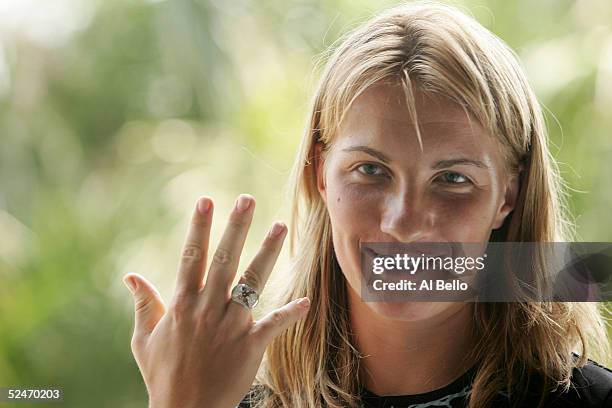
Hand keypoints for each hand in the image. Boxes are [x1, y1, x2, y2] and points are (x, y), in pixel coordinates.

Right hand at [123, 194, 309, 407]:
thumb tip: (131, 276)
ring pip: (251, 282)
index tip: (206, 200)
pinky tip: (306, 300)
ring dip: (267, 253)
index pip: (191, 257)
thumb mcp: (143, 338)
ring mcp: (230, 326)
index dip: (199, 227)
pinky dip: (290, 313)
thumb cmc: (162, 374)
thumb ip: (143, 304)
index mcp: (182, 304)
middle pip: (225, 260)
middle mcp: (207, 309)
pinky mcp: (250, 345)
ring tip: (280, 226)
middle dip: (236, 227)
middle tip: (247, 199)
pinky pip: (273, 325)